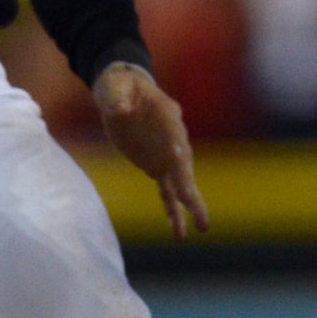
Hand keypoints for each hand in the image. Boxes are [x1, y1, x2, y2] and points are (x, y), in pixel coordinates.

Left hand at [95, 62, 210, 240]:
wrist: (123, 91)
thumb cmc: (119, 86)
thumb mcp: (114, 88)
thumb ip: (117, 99)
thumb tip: (119, 110)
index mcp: (166, 117)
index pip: (175, 139)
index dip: (179, 154)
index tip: (183, 170)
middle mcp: (172, 139)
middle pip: (185, 166)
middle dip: (190, 187)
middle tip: (196, 207)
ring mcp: (166, 155)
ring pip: (181, 183)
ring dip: (190, 205)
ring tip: (202, 227)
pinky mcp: (156, 166)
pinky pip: (167, 191)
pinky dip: (172, 210)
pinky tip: (178, 231)